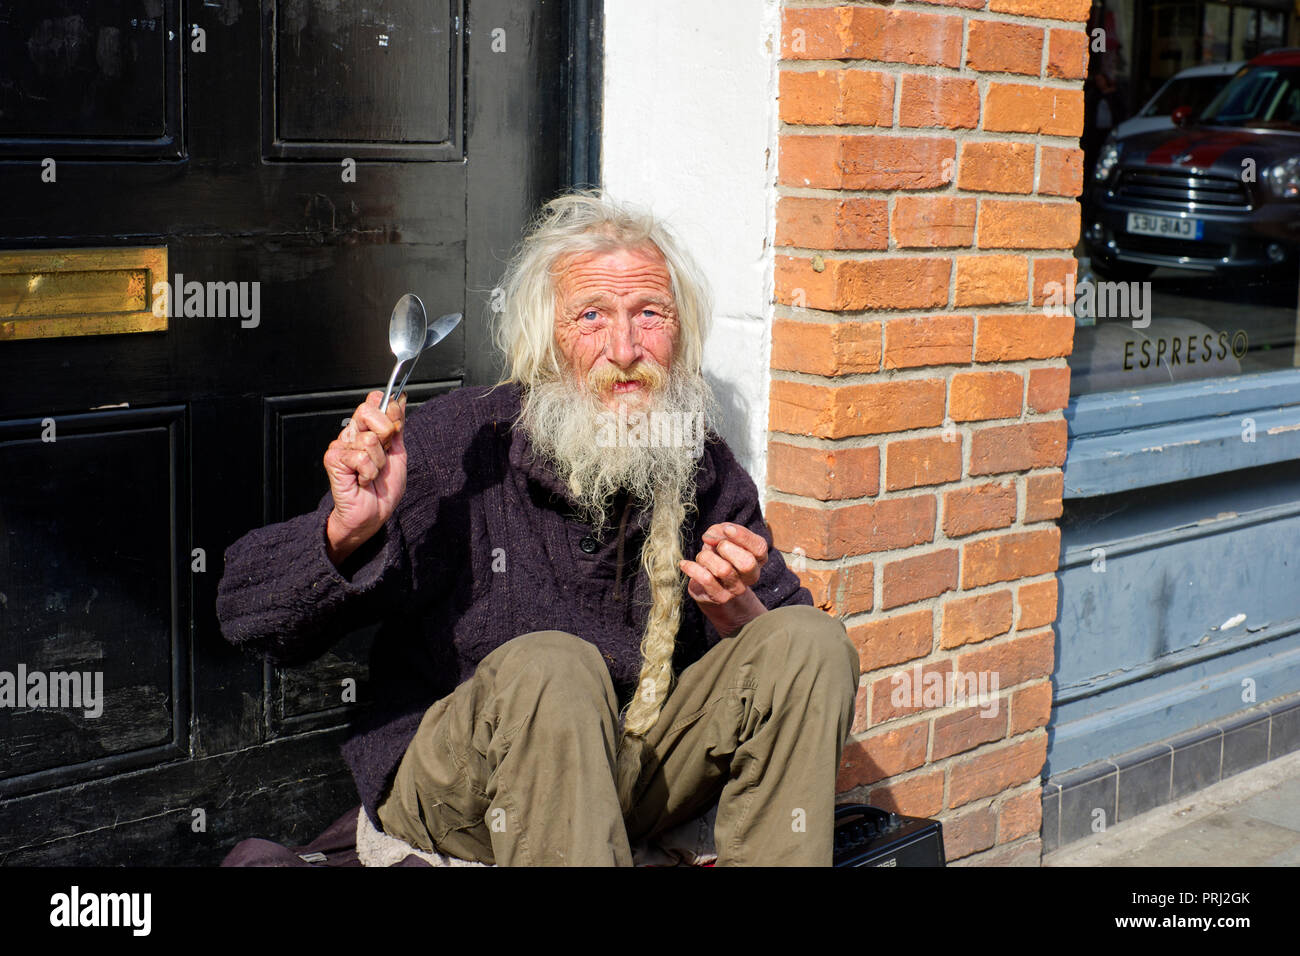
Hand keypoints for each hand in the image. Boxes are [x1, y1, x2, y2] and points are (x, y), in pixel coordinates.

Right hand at [324, 390, 406, 564]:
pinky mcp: (333, 458)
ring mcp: (341, 445)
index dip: (389, 413)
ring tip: (371, 473)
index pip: (375, 400)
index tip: (393, 433)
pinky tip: (362, 480)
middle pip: (368, 411)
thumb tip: (401, 397)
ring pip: (369, 440)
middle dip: (385, 435)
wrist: (374, 514)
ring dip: (378, 462)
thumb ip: (397, 424)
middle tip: (383, 455)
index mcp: (367, 429)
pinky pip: (360, 457)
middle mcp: (352, 433)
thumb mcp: (398, 451)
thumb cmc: (384, 487)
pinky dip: (368, 473)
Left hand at [679, 522, 768, 636]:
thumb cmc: (719, 555)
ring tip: (701, 556)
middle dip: (726, 548)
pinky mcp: (720, 597)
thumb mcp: (721, 537)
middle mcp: (751, 575)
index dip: (743, 536)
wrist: (710, 586)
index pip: (759, 547)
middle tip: (715, 546)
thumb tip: (710, 537)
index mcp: (758, 558)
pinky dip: (692, 568)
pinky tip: (685, 564)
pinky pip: (706, 580)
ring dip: (706, 557)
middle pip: (746, 563)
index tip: (727, 529)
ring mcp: (737, 589)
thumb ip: (720, 531)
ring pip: (723, 570)